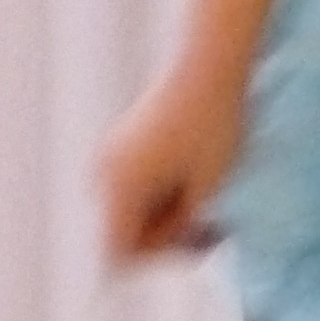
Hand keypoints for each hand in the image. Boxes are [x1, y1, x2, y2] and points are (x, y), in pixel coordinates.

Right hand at [98, 57, 247, 261]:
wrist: (211, 62)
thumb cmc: (215, 126)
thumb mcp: (205, 192)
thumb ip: (178, 231)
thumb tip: (156, 253)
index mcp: (119, 188)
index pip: (119, 254)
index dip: (158, 258)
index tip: (195, 239)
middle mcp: (104, 174)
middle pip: (124, 233)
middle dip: (168, 235)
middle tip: (214, 222)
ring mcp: (112, 157)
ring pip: (133, 212)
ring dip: (169, 215)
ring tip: (210, 198)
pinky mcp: (124, 145)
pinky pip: (138, 189)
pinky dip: (166, 194)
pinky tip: (198, 179)